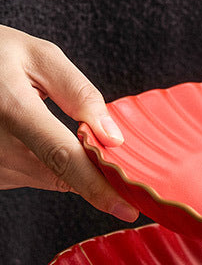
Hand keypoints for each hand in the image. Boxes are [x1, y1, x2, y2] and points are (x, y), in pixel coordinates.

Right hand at [0, 25, 138, 220]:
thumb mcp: (38, 56)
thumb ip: (79, 94)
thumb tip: (113, 137)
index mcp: (12, 110)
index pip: (64, 158)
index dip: (98, 187)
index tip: (125, 208)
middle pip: (64, 174)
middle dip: (88, 163)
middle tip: (84, 132)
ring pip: (50, 178)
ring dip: (62, 159)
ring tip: (41, 122)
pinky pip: (32, 176)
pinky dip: (42, 161)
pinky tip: (27, 134)